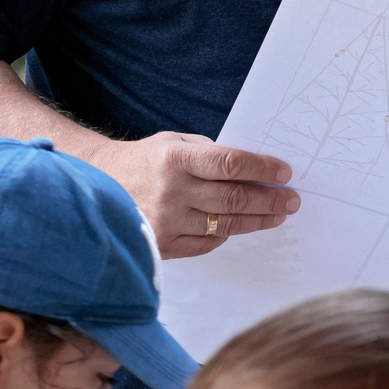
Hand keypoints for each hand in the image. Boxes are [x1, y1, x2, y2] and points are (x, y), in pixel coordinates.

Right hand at [88, 132, 297, 257]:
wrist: (96, 184)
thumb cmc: (144, 161)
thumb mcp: (174, 143)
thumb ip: (211, 154)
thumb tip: (255, 170)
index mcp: (174, 159)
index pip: (231, 165)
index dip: (262, 170)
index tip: (285, 173)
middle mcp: (170, 191)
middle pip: (234, 199)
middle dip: (270, 199)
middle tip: (292, 199)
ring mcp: (166, 221)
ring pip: (225, 224)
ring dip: (258, 220)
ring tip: (278, 214)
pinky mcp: (162, 245)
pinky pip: (207, 242)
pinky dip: (227, 233)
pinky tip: (240, 226)